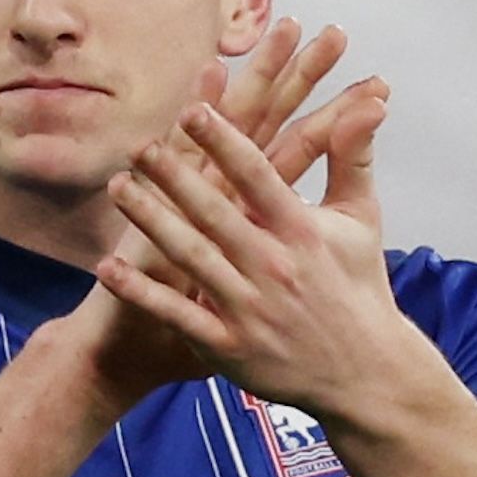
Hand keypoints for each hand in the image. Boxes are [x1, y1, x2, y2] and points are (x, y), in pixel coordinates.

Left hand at [74, 21, 378, 409]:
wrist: (364, 373)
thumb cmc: (357, 286)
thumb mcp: (362, 219)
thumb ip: (353, 158)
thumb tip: (369, 103)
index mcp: (302, 231)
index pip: (257, 176)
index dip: (224, 141)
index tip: (193, 108)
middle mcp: (273, 267)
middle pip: (214, 213)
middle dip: (175, 177)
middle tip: (140, 145)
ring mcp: (249, 309)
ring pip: (190, 257)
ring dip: (150, 221)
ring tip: (117, 186)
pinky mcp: (229, 346)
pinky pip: (177, 315)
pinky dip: (141, 293)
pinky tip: (107, 268)